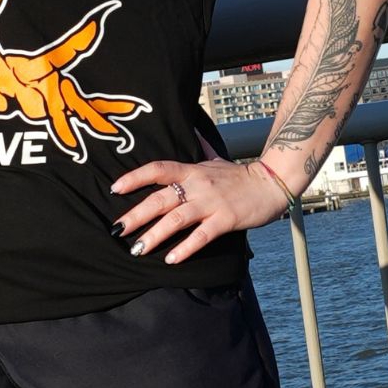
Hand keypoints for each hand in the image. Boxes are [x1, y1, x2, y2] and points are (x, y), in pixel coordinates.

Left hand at [109, 130, 289, 264]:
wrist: (272, 184)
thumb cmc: (239, 175)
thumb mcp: (214, 158)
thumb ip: (198, 147)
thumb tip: (188, 127)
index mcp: (192, 170)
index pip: (157, 169)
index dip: (134, 178)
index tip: (115, 189)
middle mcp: (198, 185)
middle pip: (160, 199)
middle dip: (136, 215)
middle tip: (117, 230)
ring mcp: (211, 203)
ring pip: (176, 219)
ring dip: (154, 235)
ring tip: (137, 249)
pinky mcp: (226, 219)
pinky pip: (201, 236)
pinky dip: (185, 248)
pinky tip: (171, 259)